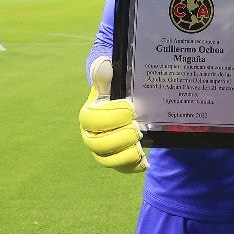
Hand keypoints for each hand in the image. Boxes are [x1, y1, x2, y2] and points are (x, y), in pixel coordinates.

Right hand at [78, 56, 147, 172]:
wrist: (124, 107)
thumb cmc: (116, 93)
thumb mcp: (111, 81)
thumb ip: (105, 74)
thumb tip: (102, 64)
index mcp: (88, 114)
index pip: (92, 119)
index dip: (111, 115)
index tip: (131, 108)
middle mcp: (90, 135)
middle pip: (97, 144)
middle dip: (120, 137)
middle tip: (138, 128)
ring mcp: (102, 150)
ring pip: (106, 160)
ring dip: (125, 154)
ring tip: (140, 143)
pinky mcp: (115, 159)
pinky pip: (120, 169)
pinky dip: (132, 167)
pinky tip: (144, 161)